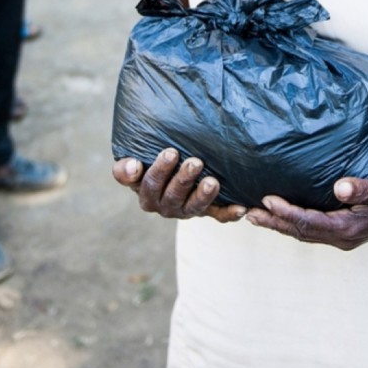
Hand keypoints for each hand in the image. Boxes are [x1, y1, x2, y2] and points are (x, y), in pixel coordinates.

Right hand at [112, 149, 246, 222]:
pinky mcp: (205, 211)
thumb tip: (131, 165)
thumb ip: (126, 167)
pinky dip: (229, 213)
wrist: (172, 175)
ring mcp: (186, 209)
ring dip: (204, 196)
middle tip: (195, 162)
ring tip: (213, 182)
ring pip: (193, 207)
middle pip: (172, 195)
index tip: (171, 152)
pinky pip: (217, 215)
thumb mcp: (135, 163)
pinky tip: (241, 208)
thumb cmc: (152, 162)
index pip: (149, 184)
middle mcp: (164, 205)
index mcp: (146, 193)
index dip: (159, 170)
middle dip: (184, 179)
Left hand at [245, 171, 367, 250]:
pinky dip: (293, 220)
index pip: (309, 223)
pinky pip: (311, 227)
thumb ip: (363, 188)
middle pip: (301, 231)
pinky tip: (281, 211)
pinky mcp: (341, 228)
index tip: (267, 199)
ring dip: (279, 223)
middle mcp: (341, 237)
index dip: (286, 213)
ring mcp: (341, 235)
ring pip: (304, 231)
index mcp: (347, 228)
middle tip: (247, 212)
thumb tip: (341, 188)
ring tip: (255, 214)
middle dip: (274, 222)